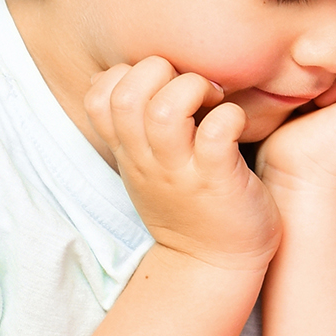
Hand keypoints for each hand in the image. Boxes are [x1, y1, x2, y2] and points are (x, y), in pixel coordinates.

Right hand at [82, 56, 277, 269]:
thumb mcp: (145, 166)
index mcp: (129, 152)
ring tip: (214, 99)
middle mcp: (147, 160)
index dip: (126, 74)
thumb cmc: (187, 206)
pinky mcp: (218, 181)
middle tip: (193, 86)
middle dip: (160, 70)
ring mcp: (180, 172)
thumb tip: (121, 77)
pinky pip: (216, 133)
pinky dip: (229, 116)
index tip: (160, 84)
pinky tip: (237, 123)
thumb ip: (134, 126)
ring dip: (192, 88)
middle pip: (125, 94)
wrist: (212, 265)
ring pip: (164, 110)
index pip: (97, 96)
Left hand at [256, 50, 335, 195]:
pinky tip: (323, 110)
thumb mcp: (304, 93)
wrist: (295, 185)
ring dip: (329, 72)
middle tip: (307, 101)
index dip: (320, 60)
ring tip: (315, 106)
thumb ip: (323, 62)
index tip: (301, 95)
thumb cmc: (288, 144)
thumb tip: (314, 23)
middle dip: (327, 63)